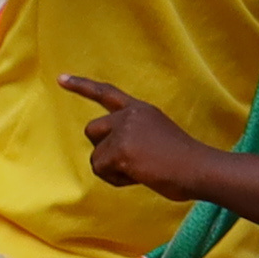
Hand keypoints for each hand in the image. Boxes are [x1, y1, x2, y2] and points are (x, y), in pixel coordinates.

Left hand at [67, 72, 218, 196]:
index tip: (61, 78)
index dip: (81, 86)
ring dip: (113, 169)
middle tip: (130, 162)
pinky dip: (117, 179)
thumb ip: (134, 137)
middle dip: (103, 149)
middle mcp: (130, 115)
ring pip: (97, 156)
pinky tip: (139, 176)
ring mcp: (125, 131)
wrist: (198, 168)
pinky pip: (102, 170)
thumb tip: (112, 157)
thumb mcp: (157, 136)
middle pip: (92, 130)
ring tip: (142, 170)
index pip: (106, 92)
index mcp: (141, 109)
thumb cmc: (184, 161)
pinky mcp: (121, 150)